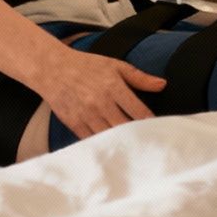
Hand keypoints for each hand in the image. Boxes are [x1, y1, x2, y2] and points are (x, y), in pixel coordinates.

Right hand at [33, 46, 166, 139]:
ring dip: (122, 144)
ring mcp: (86, 115)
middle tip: (151, 145)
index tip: (160, 131)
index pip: (139, 112)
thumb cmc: (87, 66)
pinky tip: (113, 150)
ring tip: (135, 151)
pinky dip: (103, 146)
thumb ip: (139, 77)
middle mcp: (101, 103)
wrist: (53, 69)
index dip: (151, 123)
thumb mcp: (115, 65)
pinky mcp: (74, 124)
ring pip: (110, 137)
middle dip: (138, 137)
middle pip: (126, 128)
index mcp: (113, 86)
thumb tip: (163, 85)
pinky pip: (93, 141)